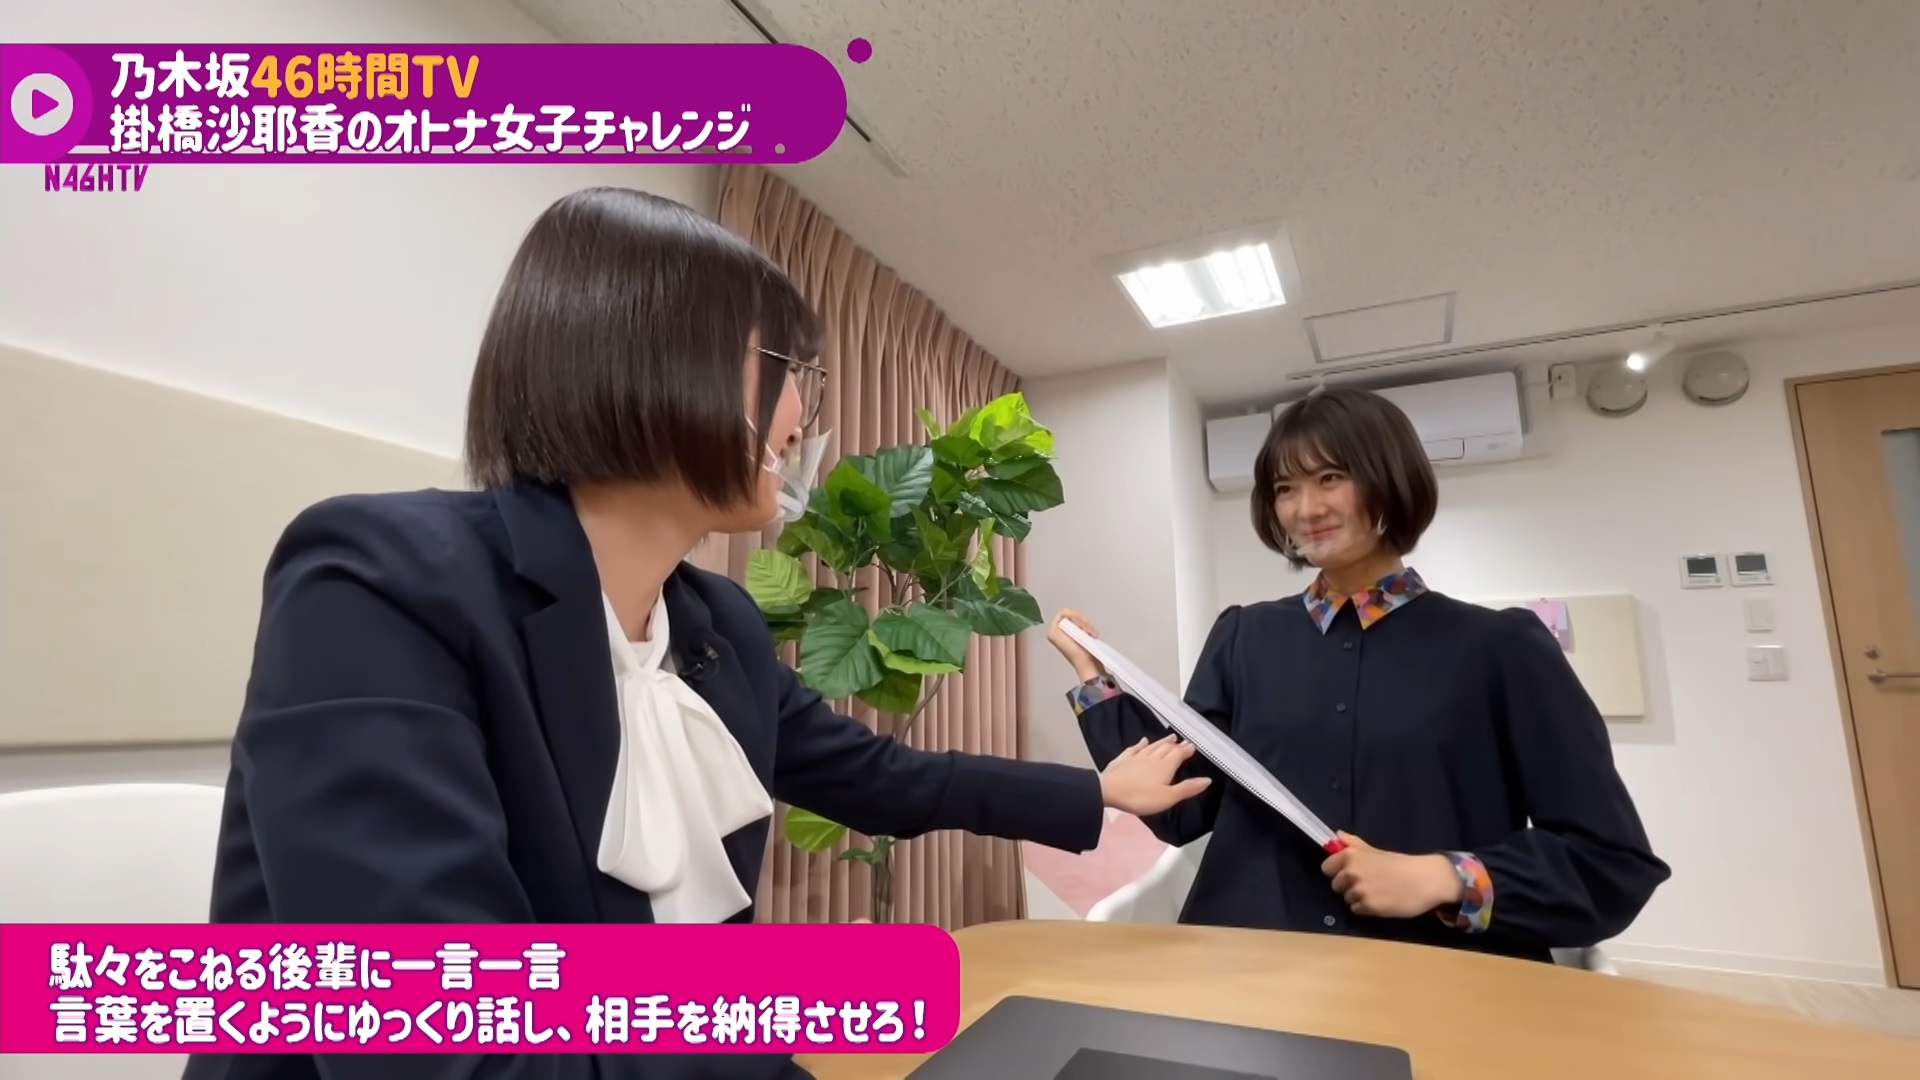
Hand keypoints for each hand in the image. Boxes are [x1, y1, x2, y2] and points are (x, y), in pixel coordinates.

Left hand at [1048, 609, 1105, 682]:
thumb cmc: (1077, 652)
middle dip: (1083, 622)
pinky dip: (1090, 629)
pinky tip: (1092, 636)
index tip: (1083, 625)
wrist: (1086, 665)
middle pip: (1073, 615)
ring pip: (1080, 620)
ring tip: (1092, 635)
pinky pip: (1084, 626)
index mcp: (1053, 629)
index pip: (1065, 612)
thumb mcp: (1068, 633)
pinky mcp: (1077, 638)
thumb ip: (1067, 620)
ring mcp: (1068, 634)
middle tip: (1090, 631)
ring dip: (1088, 626)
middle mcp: (1058, 631)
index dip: (1076, 616)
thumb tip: (1071, 615)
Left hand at [1098, 734, 1211, 814]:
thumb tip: (1207, 779)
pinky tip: (1142, 741)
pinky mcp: (1123, 759)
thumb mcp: (1168, 797)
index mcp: (1165, 766)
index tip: (1193, 746)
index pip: (1178, 754)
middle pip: (1166, 748)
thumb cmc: (1140, 797)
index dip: (1187, 749)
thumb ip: (1187, 788)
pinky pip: (1134, 748)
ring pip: (1152, 746)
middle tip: (1183, 741)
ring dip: (1162, 741)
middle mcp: (1152, 757)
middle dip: (1176, 744)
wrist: (1109, 791)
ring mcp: (1136, 757)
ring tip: (1170, 737)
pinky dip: (1141, 744)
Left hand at [1320, 832, 1462, 918]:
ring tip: (1377, 891)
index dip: (1336, 871)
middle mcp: (1351, 872)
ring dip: (1359, 897)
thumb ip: (1354, 844)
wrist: (1425, 880)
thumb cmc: (1400, 864)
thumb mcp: (1375, 851)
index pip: (1326, 868)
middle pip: (1335, 885)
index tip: (1348, 872)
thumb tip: (1337, 835)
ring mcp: (1359, 891)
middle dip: (1348, 885)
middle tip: (1368, 882)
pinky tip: (1380, 901)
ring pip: (1347, 899)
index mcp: (1351, 856)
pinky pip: (1357, 910)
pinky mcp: (1369, 907)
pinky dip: (1366, 908)